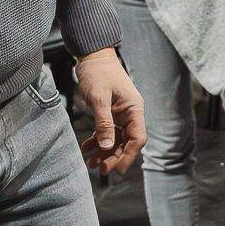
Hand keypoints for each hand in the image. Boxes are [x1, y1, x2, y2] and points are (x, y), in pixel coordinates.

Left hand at [74, 47, 144, 174]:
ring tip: (91, 163)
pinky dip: (97, 141)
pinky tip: (87, 149)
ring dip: (104, 152)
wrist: (92, 56)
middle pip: (126, 142)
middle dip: (114, 157)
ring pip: (116, 139)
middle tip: (100, 169)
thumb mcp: (99, 98)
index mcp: (134, 109)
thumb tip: (107, 146)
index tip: (118, 170)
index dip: (129, 155)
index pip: (137, 138)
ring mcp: (120, 114)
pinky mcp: (110, 113)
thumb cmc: (98, 73)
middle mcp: (130, 113)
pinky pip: (106, 132)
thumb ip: (104, 123)